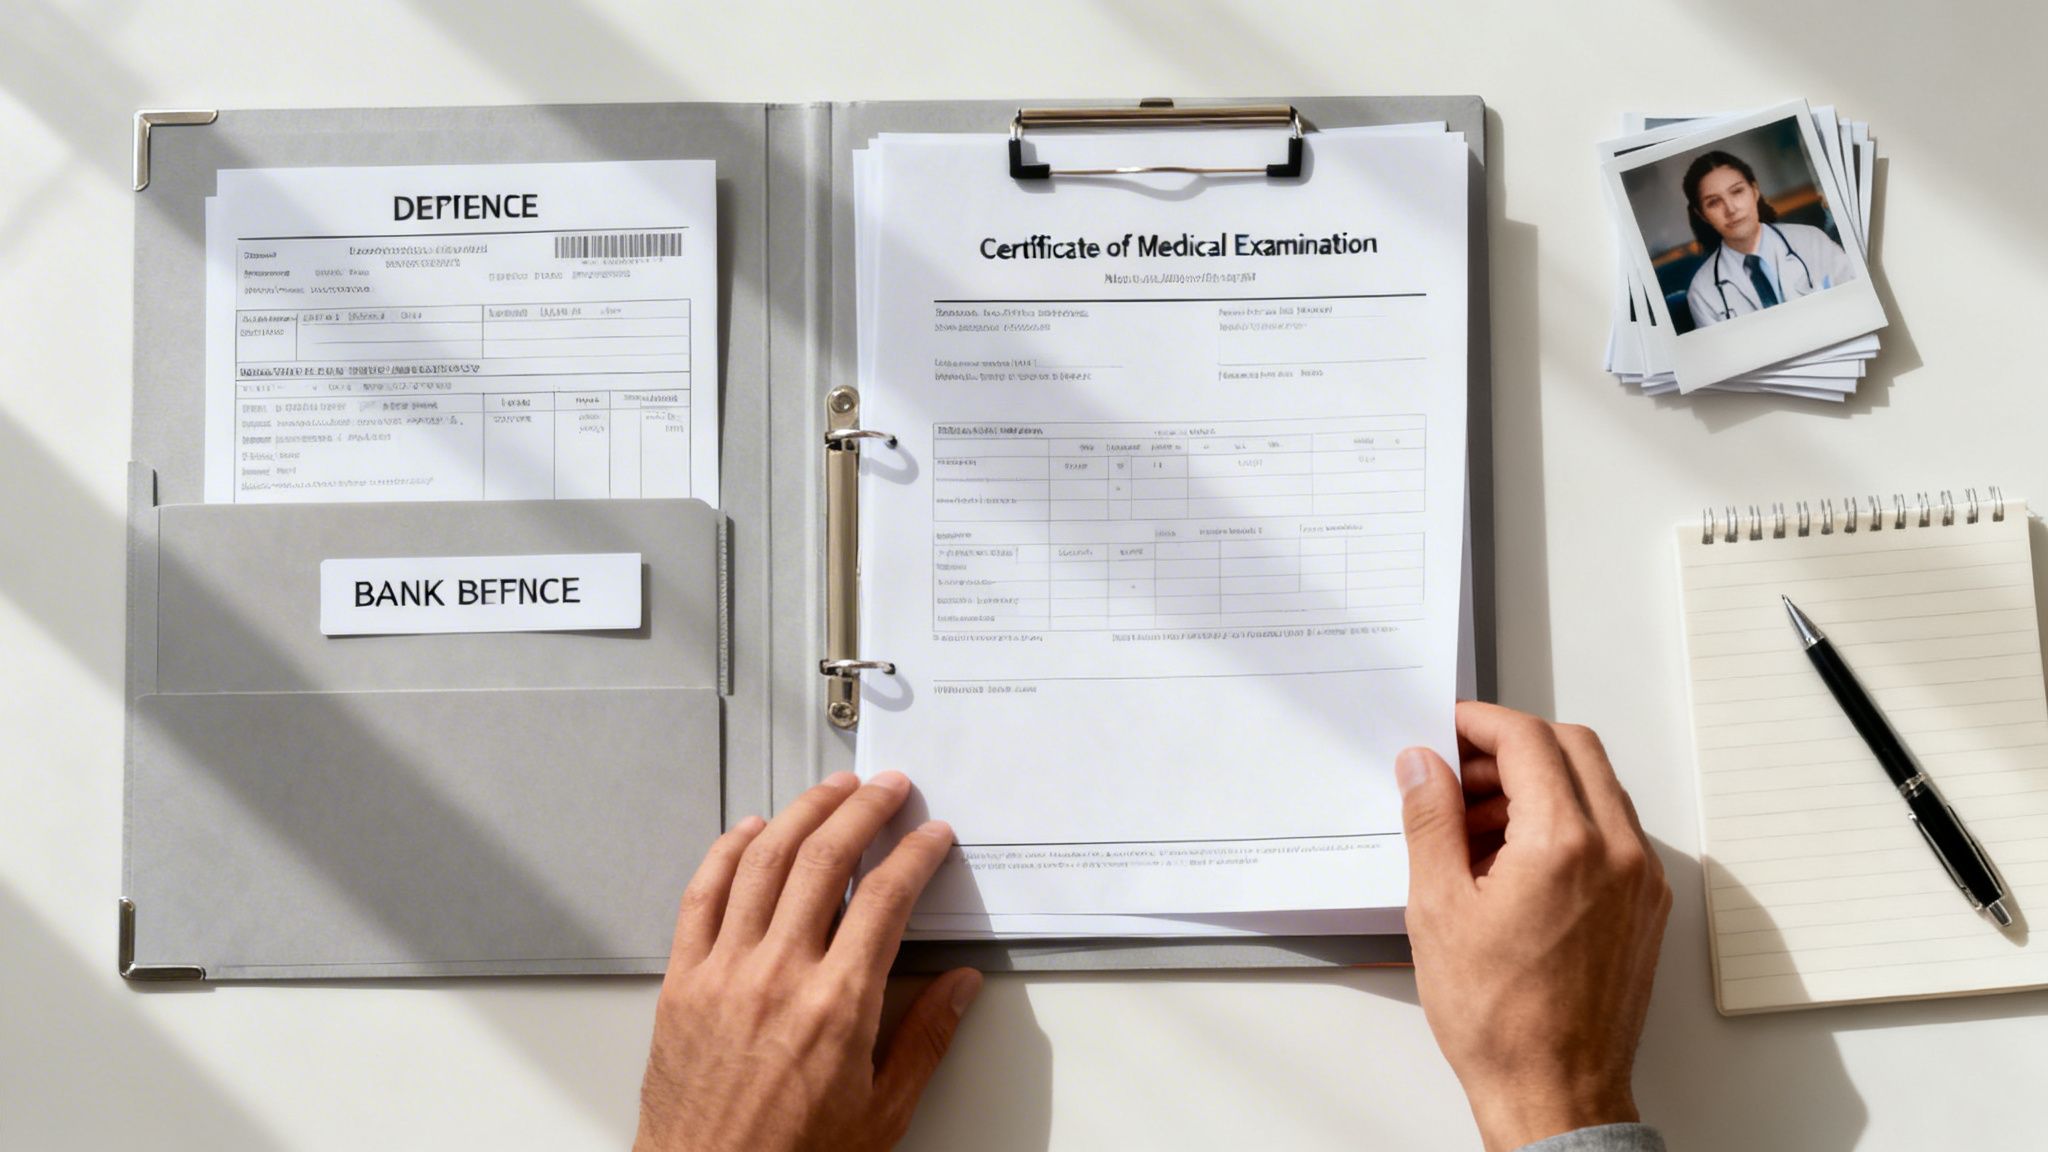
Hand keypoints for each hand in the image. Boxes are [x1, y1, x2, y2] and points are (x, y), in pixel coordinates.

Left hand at [634, 771, 981, 1151]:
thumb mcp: (882, 1112)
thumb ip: (926, 1040)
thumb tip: (960, 986)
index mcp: (836, 1005)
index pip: (885, 898)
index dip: (915, 854)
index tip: (932, 836)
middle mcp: (778, 975)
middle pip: (825, 859)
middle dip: (863, 810)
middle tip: (887, 788)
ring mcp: (724, 971)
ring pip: (763, 861)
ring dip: (801, 812)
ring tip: (830, 790)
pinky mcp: (682, 981)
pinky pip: (701, 895)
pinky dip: (727, 851)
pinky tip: (749, 831)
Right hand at [1398, 703, 1670, 1151]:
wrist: (1554, 1091)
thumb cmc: (1501, 1019)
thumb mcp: (1438, 909)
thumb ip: (1430, 821)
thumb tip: (1422, 766)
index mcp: (1565, 844)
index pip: (1529, 741)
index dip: (1480, 724)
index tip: (1448, 730)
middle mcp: (1617, 852)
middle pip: (1573, 748)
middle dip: (1511, 746)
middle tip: (1458, 773)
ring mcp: (1640, 880)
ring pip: (1596, 788)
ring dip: (1538, 784)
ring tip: (1476, 828)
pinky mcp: (1645, 906)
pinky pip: (1611, 832)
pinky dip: (1565, 821)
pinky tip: (1515, 861)